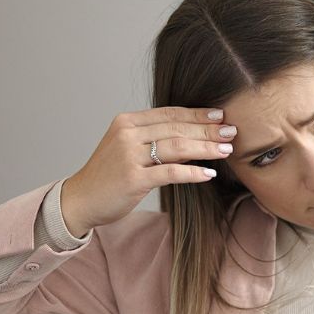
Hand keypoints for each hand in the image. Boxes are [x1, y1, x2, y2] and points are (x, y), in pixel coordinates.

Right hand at [60, 106, 237, 235]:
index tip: (221, 115)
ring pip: (177, 147)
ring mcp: (129, 156)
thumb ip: (151, 137)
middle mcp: (128, 134)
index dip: (198, 114)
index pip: (170, 113)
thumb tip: (190, 134)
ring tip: (226, 150)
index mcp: (127, 121)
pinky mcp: (134, 179)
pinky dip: (193, 172)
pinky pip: (171, 172)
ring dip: (205, 148)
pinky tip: (209, 174)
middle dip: (208, 130)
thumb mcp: (126, 147)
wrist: (81, 199)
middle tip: (232, 131)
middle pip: (177, 127)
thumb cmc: (108, 176)